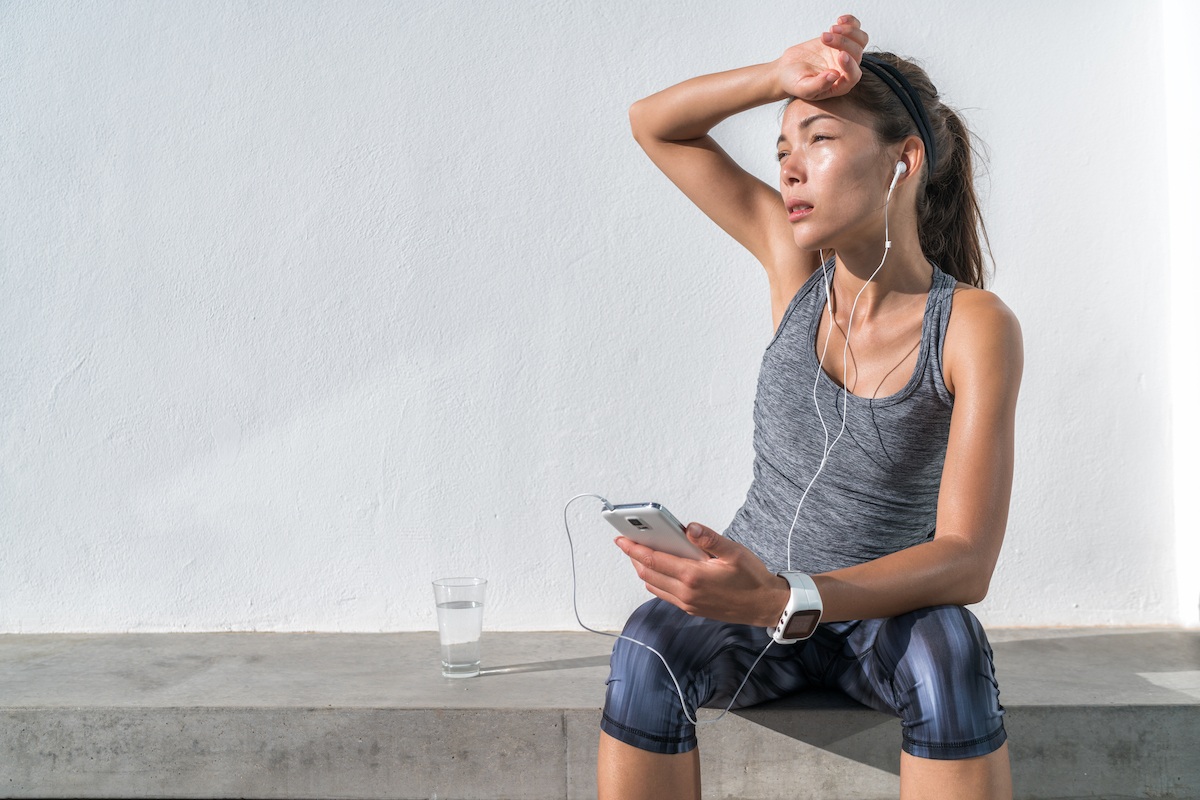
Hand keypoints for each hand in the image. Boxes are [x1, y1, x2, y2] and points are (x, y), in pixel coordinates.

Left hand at [615, 523, 790, 627]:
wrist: (765, 606)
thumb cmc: (752, 579)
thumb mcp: (735, 552)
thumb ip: (710, 539)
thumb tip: (689, 527)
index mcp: (694, 576)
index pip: (653, 560)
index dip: (633, 548)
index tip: (621, 538)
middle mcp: (687, 593)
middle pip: (647, 573)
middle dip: (634, 557)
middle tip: (628, 541)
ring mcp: (688, 603)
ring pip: (653, 585)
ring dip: (643, 569)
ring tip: (642, 551)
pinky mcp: (691, 608)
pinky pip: (664, 594)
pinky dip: (655, 580)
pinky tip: (661, 568)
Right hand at [775, 15, 868, 100]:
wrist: (788, 69)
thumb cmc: (795, 82)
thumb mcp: (803, 87)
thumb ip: (819, 85)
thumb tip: (835, 75)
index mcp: (840, 85)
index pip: (853, 75)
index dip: (850, 65)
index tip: (840, 54)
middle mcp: (847, 69)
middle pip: (857, 53)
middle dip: (842, 43)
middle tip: (824, 37)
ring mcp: (846, 53)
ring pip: (861, 40)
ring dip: (849, 31)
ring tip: (832, 28)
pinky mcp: (842, 40)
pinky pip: (855, 28)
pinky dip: (851, 22)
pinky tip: (839, 20)